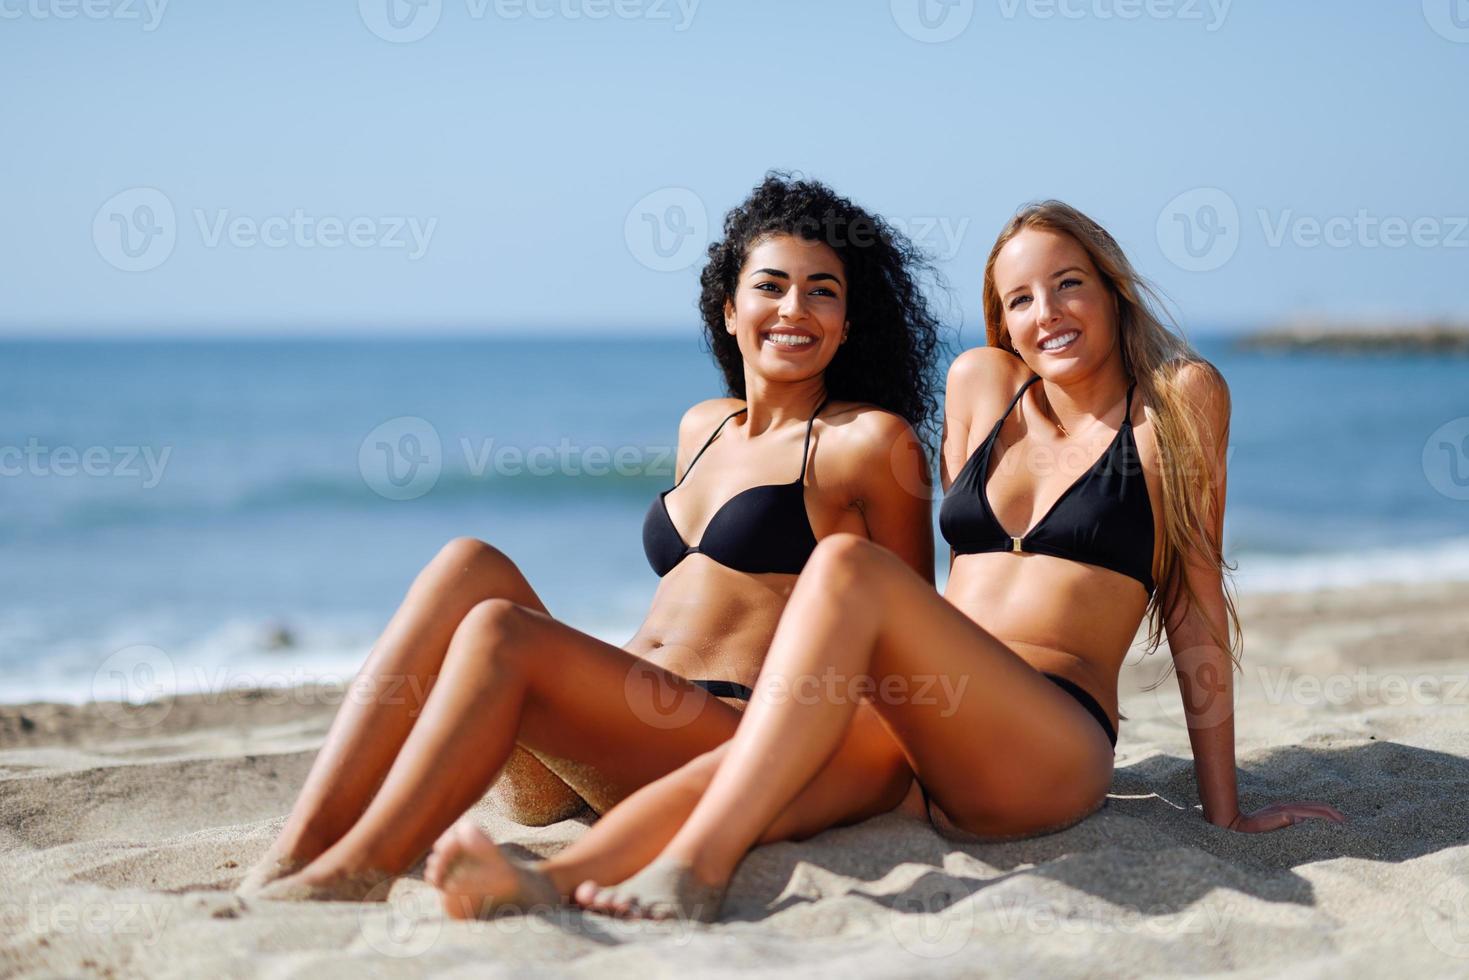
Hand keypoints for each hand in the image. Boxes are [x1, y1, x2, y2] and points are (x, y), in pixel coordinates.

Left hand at [1221, 802, 1345, 832]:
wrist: (1231, 822)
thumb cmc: (1247, 829)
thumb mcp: (1261, 826)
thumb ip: (1279, 821)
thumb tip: (1297, 817)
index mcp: (1286, 810)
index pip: (1314, 812)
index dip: (1330, 818)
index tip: (1343, 825)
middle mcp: (1287, 806)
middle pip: (1316, 806)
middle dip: (1333, 814)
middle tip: (1348, 824)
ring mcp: (1285, 807)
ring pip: (1312, 807)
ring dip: (1327, 813)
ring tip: (1340, 822)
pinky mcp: (1282, 811)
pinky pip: (1305, 811)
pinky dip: (1318, 815)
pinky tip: (1322, 822)